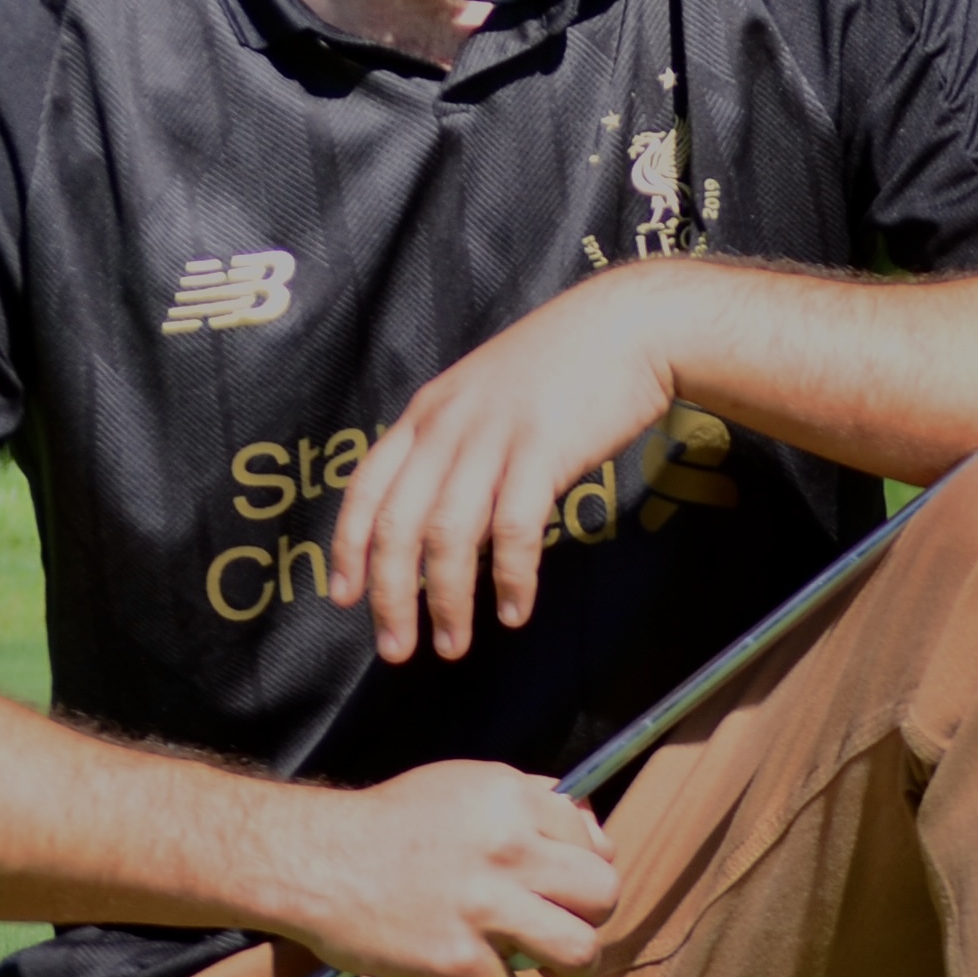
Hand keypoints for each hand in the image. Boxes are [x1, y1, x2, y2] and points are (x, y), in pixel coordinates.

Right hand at [262, 760, 619, 976]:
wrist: (311, 858)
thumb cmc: (390, 822)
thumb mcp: (466, 784)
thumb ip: (531, 800)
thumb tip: (591, 829)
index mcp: (516, 800)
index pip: (598, 845)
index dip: (586, 868)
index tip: (563, 884)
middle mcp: (511, 850)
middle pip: (604, 896)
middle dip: (590, 917)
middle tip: (564, 925)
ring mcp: (485, 907)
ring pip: (579, 952)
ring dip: (568, 967)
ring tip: (550, 967)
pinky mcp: (456, 958)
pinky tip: (472, 974)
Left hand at [332, 266, 698, 662]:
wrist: (631, 325)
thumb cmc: (567, 363)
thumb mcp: (489, 393)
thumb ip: (461, 443)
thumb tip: (450, 511)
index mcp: (428, 413)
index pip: (366, 490)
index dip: (350, 549)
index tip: (346, 599)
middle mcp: (448, 427)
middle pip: (399, 526)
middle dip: (391, 597)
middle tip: (397, 650)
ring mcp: (494, 438)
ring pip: (449, 536)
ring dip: (447, 601)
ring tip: (453, 644)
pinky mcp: (544, 450)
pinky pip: (515, 529)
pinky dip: (510, 578)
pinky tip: (515, 611)